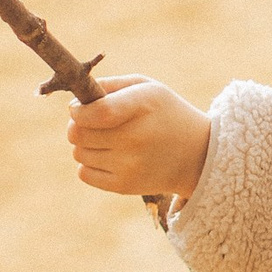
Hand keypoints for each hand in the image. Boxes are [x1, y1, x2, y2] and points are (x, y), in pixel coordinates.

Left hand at [68, 76, 212, 200]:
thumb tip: (74, 101)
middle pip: (79, 133)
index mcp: (143, 106)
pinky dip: (89, 164)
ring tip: (108, 140)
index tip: (78, 108)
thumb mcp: (147, 88)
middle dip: (78, 125)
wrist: (197, 156)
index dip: (78, 111)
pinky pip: (83, 173)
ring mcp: (130, 165)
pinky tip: (109, 157)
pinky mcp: (124, 186)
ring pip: (78, 153)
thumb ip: (111, 86)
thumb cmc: (165, 114)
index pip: (97, 112)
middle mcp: (136, 138)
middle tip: (93, 123)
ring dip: (85, 145)